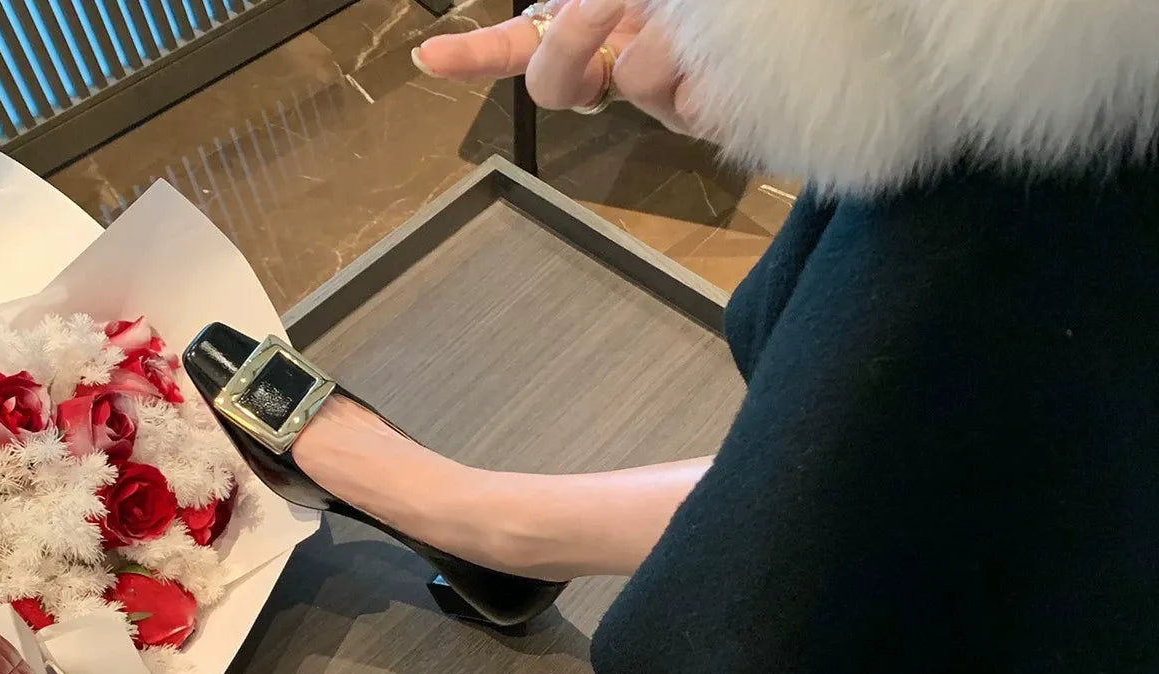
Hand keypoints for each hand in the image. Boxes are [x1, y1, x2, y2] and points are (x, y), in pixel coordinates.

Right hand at [413, 0, 698, 133]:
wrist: (785, 23)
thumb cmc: (717, 5)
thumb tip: (564, 5)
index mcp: (595, 30)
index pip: (519, 49)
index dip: (474, 56)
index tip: (432, 57)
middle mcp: (618, 69)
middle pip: (553, 85)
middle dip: (570, 38)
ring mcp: (659, 100)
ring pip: (634, 79)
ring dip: (666, 33)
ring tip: (703, 19)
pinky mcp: (705, 119)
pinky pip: (689, 98)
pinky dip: (704, 62)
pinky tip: (724, 51)